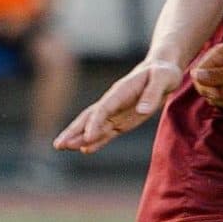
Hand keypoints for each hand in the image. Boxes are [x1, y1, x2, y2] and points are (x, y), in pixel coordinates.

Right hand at [54, 56, 182, 152]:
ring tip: (63, 148)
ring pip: (94, 126)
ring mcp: (116, 112)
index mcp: (121, 91)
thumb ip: (152, 94)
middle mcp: (114, 102)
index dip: (94, 123)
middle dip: (74, 131)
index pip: (104, 109)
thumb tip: (142, 110)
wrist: (162, 71)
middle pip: (90, 117)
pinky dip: (96, 141)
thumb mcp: (164, 78)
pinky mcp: (123, 120)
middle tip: (58, 144)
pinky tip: (85, 150)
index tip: (87, 137)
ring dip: (79, 137)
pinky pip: (107, 132)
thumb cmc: (164, 72)